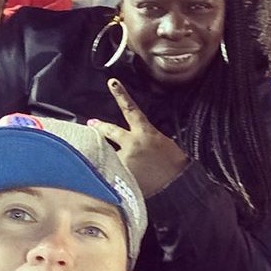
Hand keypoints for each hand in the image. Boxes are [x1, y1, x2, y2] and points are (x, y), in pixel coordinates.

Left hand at [88, 79, 188, 196]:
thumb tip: (137, 140)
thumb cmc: (176, 165)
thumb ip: (147, 140)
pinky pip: (113, 174)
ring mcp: (124, 160)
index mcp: (146, 133)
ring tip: (110, 167)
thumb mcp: (164, 145)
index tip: (112, 82)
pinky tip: (121, 187)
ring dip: (111, 160)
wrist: (178, 186)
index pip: (131, 110)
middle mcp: (131, 144)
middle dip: (100, 127)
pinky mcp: (121, 176)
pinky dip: (115, 179)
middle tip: (92, 123)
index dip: (121, 95)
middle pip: (110, 131)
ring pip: (110, 155)